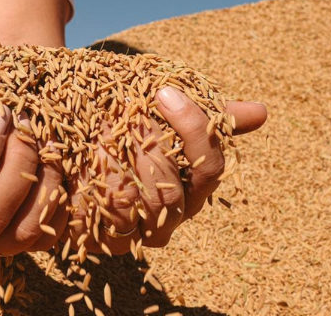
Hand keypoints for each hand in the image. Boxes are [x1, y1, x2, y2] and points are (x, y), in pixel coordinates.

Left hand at [67, 86, 266, 254]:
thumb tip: (261, 112)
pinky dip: (83, 194)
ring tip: (95, 132)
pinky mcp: (91, 238)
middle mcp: (166, 219)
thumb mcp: (160, 109)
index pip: (209, 168)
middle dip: (145, 148)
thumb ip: (205, 116)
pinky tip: (72, 161)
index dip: (192, 130)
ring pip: (131, 213)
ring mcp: (130, 233)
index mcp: (191, 190)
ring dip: (112, 167)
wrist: (70, 132)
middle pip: (171, 196)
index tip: (163, 92)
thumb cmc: (125, 120)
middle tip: (121, 110)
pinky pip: (93, 228)